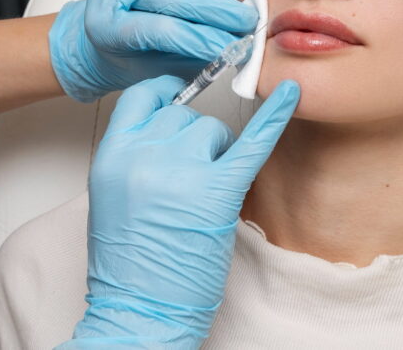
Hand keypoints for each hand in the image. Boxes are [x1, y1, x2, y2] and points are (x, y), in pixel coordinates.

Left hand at [48, 0, 257, 101]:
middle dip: (209, 8)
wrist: (104, 41)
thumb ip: (194, 60)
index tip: (230, 47)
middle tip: (243, 19)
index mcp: (109, 32)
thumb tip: (238, 52)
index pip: (159, 31)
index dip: (199, 39)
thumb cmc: (137, 56)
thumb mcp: (161, 70)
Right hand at [63, 75, 300, 347]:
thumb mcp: (110, 194)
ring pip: (212, 129)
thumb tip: (167, 126)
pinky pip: (251, 144)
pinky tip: (292, 94)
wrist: (139, 309)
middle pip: (182, 115)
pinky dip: (274, 118)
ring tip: (205, 191)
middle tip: (191, 176)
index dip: (163, 95)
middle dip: (192, 138)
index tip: (176, 97)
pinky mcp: (218, 192)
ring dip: (216, 152)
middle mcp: (144, 155)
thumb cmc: (126, 263)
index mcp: (112, 154)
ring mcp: (181, 171)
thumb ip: (133, 154)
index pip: (142, 97)